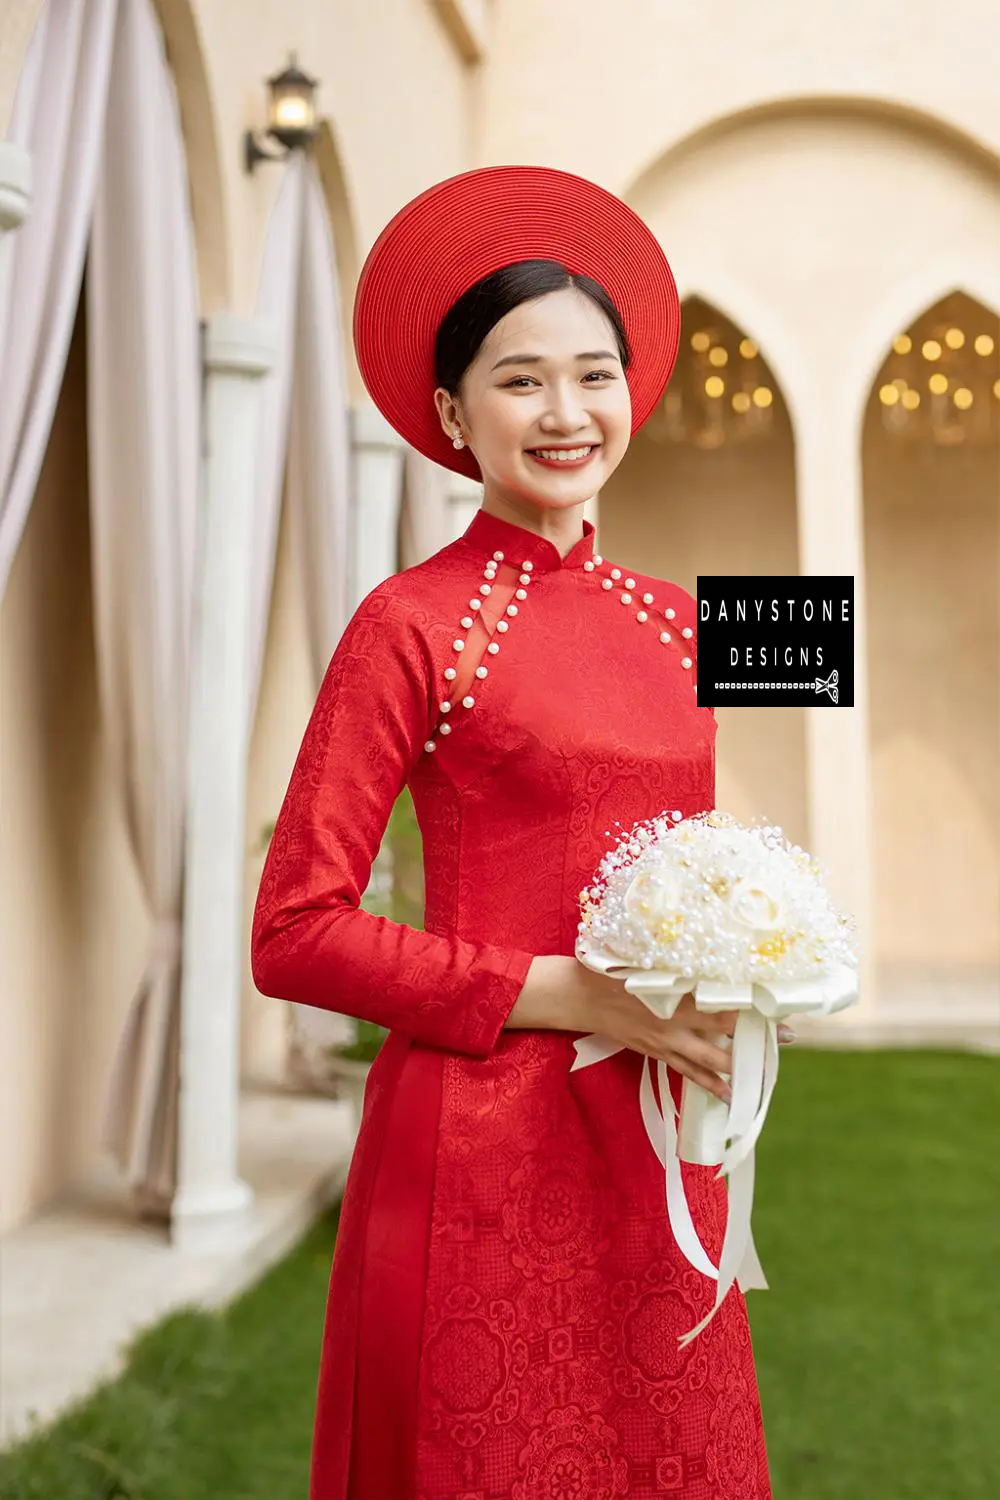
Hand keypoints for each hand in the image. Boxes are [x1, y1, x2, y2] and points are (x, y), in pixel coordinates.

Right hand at [567, 960, 794, 1102]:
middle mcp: (674, 1021)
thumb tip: (713, 955)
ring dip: (738, 1066)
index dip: (751, 1005)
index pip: (721, 1001)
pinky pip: (687, 1072)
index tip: (777, 1003)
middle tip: (788, 1038)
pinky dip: (708, 1083)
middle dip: (756, 1037)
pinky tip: (728, 1095)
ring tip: (764, 1073)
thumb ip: (679, 964)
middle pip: (725, 1032)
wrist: (581, 997)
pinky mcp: (657, 1053)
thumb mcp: (646, 962)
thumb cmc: (613, 971)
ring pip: (709, 1059)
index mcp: (673, 994)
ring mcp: (666, 1041)